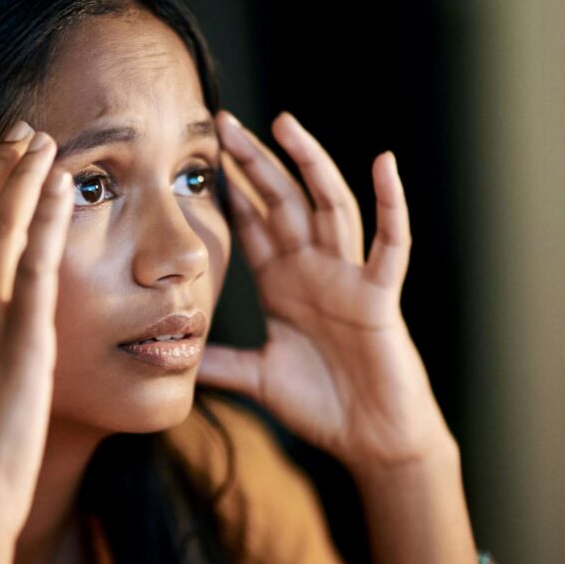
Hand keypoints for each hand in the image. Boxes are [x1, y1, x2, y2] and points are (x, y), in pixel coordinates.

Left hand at [198, 110, 453, 473]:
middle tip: (223, 122)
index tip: (200, 155)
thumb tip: (173, 354)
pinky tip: (383, 164)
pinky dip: (391, 204)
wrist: (371, 441)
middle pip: (282, 201)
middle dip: (254, 162)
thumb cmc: (323, 405)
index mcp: (283, 284)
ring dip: (309, 163)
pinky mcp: (378, 296)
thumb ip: (221, 362)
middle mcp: (313, 270)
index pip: (252, 224)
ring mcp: (347, 277)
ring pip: (329, 206)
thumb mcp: (257, 378)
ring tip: (284, 124)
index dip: (229, 190)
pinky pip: (390, 244)